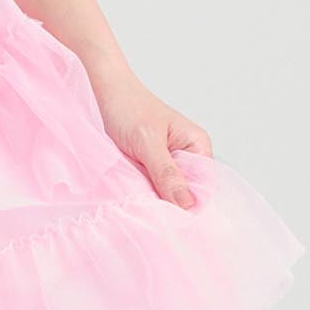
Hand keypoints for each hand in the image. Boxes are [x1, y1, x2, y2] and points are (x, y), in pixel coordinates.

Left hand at [85, 64, 210, 209]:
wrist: (104, 89)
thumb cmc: (127, 107)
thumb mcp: (147, 143)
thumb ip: (167, 174)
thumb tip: (189, 205)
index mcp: (198, 145)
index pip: (205, 187)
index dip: (190, 205)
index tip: (172, 220)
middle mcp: (189, 154)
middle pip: (186, 191)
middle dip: (171, 202)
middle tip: (151, 212)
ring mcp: (170, 160)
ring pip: (168, 190)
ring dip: (155, 197)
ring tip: (140, 201)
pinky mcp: (152, 163)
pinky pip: (154, 184)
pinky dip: (145, 189)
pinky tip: (135, 191)